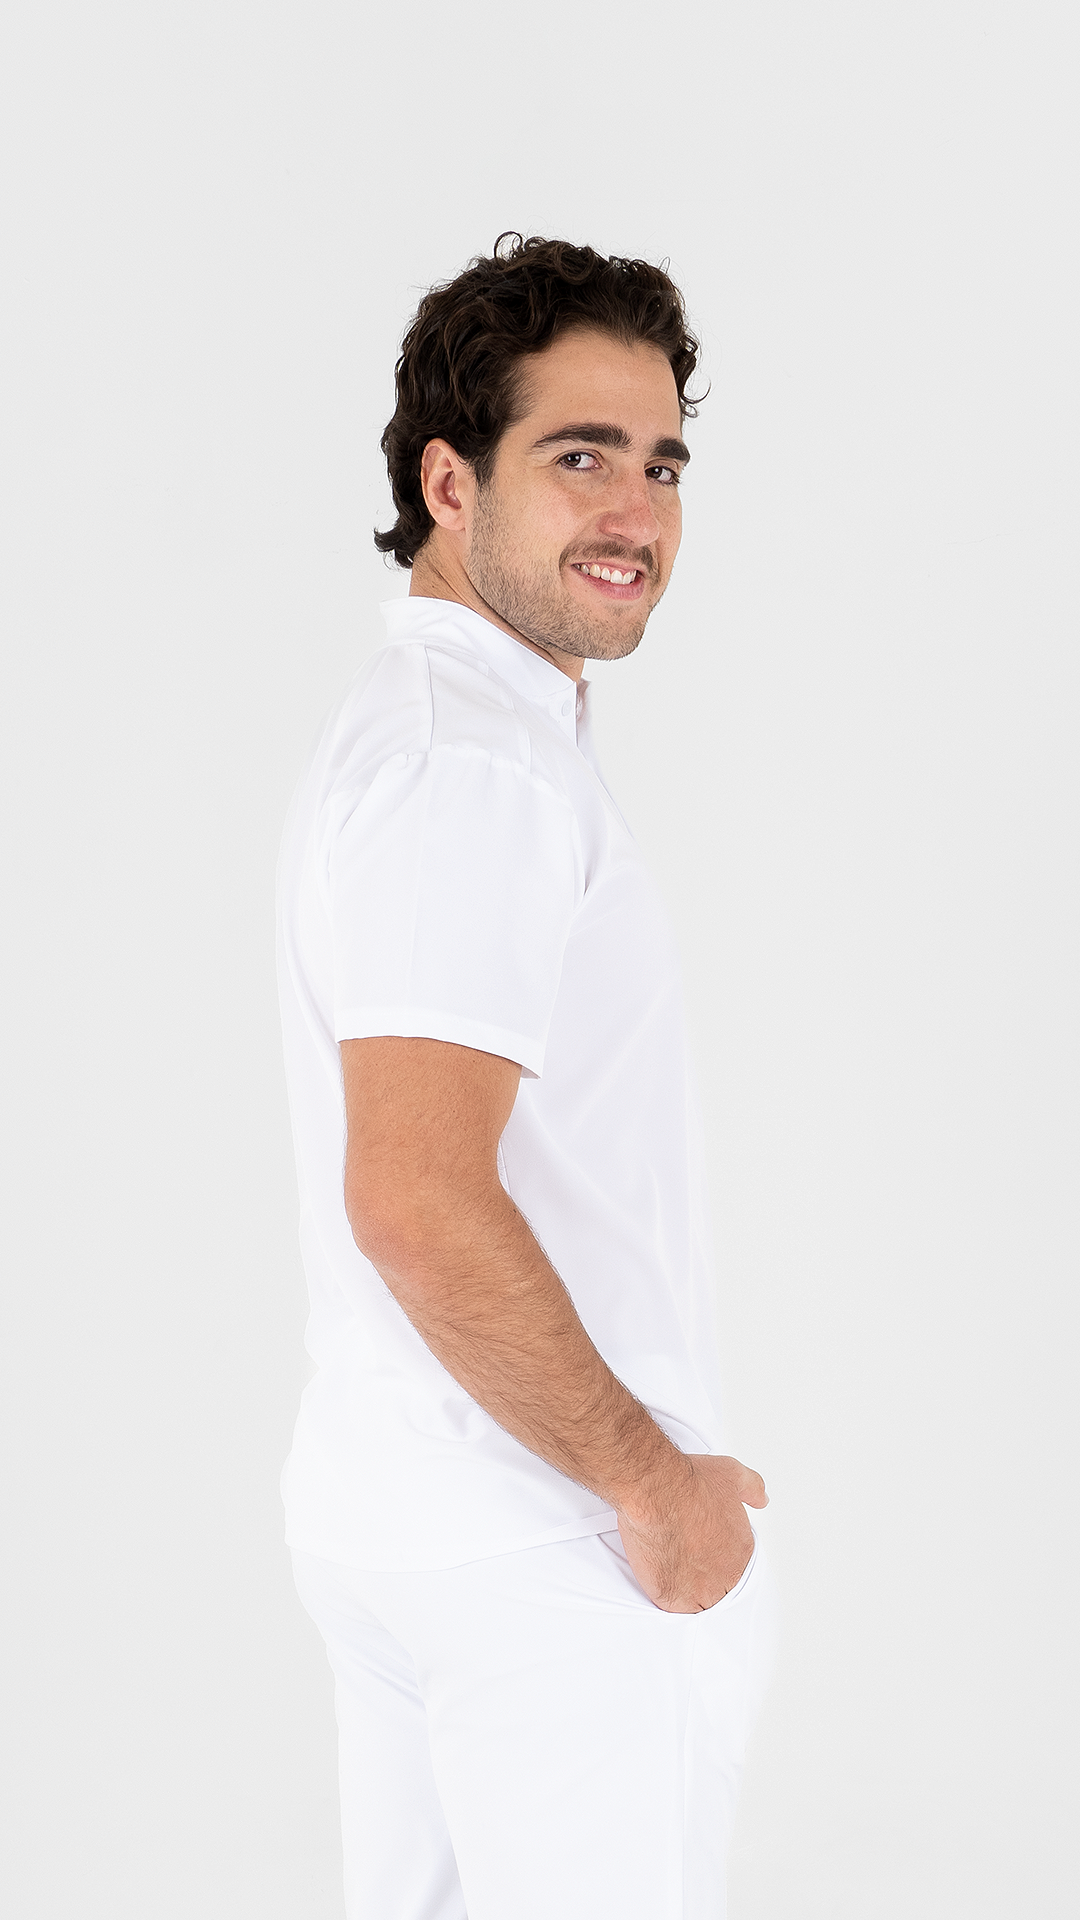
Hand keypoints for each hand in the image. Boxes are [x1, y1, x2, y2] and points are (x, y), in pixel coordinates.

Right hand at [616, 1454, 767, 1613]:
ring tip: (676, 1575)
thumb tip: (760, 1497)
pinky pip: (674, 1610)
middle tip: (688, 1564)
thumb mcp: (732, 1475)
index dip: (720, 1561)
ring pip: (700, 1604)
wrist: (657, 1489)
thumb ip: (752, 1488)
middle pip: (722, 1590)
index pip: (738, 1568)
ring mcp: (699, 1589)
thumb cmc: (689, 1483)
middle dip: (708, 1580)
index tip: (705, 1552)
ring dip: (691, 1594)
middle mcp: (725, 1574)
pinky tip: (663, 1584)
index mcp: (741, 1550)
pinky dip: (669, 1600)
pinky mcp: (672, 1597)